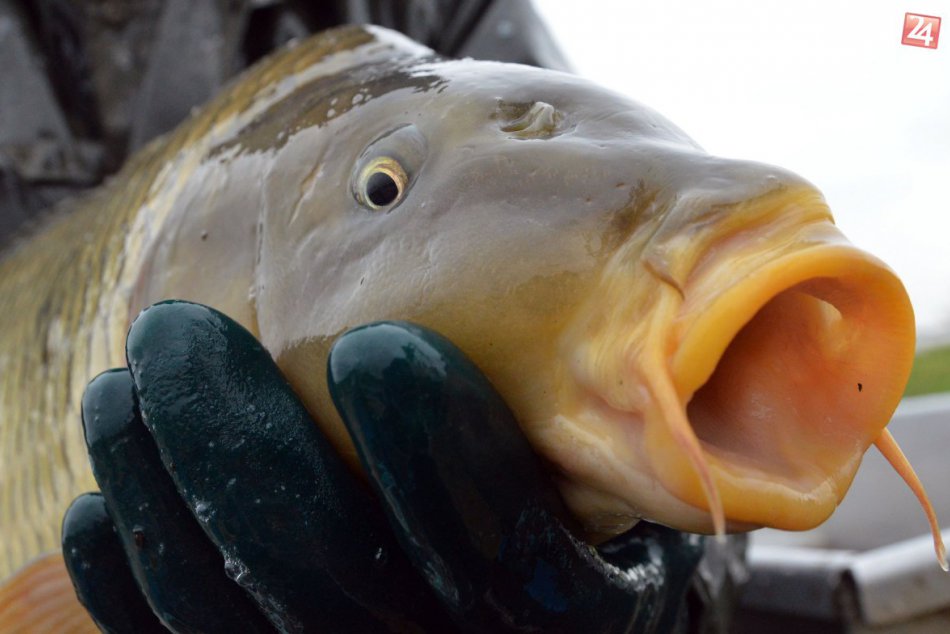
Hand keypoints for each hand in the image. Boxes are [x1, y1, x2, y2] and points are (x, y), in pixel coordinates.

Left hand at [62, 301, 703, 632]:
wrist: (551, 544)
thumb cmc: (600, 467)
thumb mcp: (645, 440)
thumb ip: (635, 392)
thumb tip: (670, 288)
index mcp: (584, 606)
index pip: (513, 563)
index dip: (445, 462)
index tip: (381, 348)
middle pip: (352, 586)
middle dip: (257, 455)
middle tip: (184, 334)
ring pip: (261, 615)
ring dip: (179, 497)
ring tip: (128, 387)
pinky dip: (144, 585)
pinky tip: (102, 509)